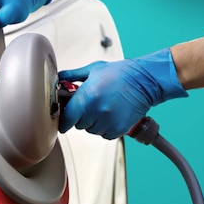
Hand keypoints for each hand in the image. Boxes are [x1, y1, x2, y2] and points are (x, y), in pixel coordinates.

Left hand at [58, 49, 187, 138]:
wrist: (144, 81)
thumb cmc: (120, 73)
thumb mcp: (93, 69)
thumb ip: (72, 76)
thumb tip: (59, 79)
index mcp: (88, 97)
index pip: (66, 119)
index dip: (64, 119)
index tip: (64, 119)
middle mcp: (97, 112)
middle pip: (79, 124)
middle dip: (81, 116)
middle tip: (90, 104)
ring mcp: (108, 122)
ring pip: (91, 130)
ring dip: (93, 122)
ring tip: (103, 107)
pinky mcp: (118, 129)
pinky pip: (104, 134)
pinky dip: (105, 127)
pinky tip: (111, 113)